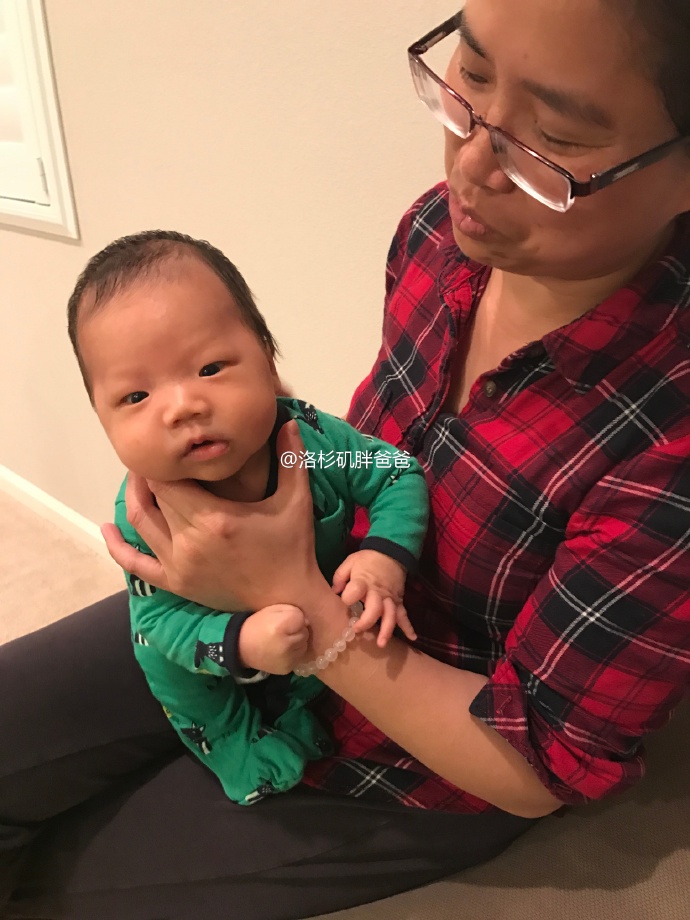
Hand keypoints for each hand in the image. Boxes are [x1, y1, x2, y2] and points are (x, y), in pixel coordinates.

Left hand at [101, 422, 326, 610]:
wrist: (289, 600)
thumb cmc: (292, 549)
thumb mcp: (295, 502)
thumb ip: (291, 459)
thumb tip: (288, 421)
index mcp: (215, 519)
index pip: (170, 480)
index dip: (163, 460)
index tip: (166, 444)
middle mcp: (190, 542)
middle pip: (153, 497)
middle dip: (148, 474)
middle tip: (156, 455)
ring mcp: (179, 565)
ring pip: (141, 523)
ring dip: (135, 498)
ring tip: (140, 480)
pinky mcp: (176, 583)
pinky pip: (135, 564)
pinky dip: (118, 547)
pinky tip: (108, 529)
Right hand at [237, 604, 308, 673]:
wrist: (242, 648)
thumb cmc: (258, 625)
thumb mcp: (272, 610)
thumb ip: (291, 611)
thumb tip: (307, 621)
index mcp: (280, 627)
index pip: (301, 619)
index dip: (295, 618)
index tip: (286, 620)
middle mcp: (286, 645)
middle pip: (305, 633)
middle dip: (297, 630)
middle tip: (285, 631)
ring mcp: (287, 659)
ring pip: (304, 645)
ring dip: (298, 642)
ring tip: (284, 641)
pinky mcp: (287, 669)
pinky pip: (299, 657)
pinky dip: (294, 653)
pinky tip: (283, 650)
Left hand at [331, 550, 415, 647]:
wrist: (390, 552)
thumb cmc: (367, 559)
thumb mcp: (350, 562)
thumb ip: (340, 576)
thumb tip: (334, 591)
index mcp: (363, 581)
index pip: (354, 591)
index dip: (347, 598)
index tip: (343, 601)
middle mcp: (377, 592)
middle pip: (374, 609)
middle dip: (366, 622)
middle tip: (357, 630)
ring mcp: (390, 597)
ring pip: (390, 615)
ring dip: (386, 630)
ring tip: (381, 644)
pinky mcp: (398, 600)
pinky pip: (404, 614)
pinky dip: (409, 626)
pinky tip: (412, 637)